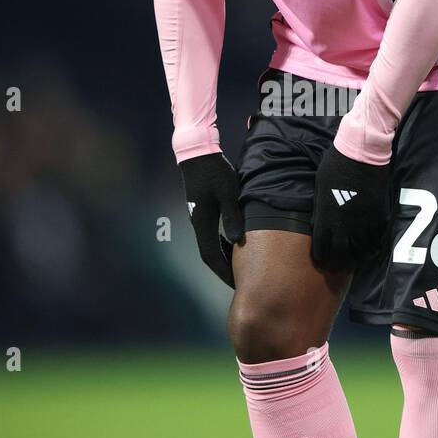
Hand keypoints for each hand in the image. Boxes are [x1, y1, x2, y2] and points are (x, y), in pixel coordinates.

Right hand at [179, 152, 243, 287]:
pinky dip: (221, 245)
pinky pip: (211, 235)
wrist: (197, 154)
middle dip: (223, 269)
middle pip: (209, 255)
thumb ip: (232, 216)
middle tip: (240, 281)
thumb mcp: (228, 193)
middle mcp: (198, 224)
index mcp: (203, 222)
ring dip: (222, 258)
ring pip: (209, 245)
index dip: (224, 272)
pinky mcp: (202, 211)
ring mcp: (198, 218)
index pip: (212, 256)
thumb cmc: (214, 172)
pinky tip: (233, 244)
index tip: (237, 283)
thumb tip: (236, 241)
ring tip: (238, 267)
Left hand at [311, 143, 391, 270]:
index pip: (321, 247)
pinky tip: (371, 245)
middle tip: (341, 264)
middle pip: (342, 254)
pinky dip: (372, 244)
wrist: (362, 153)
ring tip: (357, 257)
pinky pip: (375, 237)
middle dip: (340, 262)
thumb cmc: (336, 165)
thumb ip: (320, 208)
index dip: (322, 257)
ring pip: (361, 249)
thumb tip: (318, 222)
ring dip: (358, 255)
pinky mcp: (377, 215)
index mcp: (325, 217)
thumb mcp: (320, 187)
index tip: (323, 260)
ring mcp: (362, 221)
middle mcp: (343, 224)